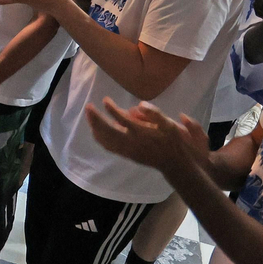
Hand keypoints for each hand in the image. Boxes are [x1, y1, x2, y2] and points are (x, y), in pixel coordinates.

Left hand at [84, 97, 209, 170]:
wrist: (174, 163)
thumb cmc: (172, 141)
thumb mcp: (169, 125)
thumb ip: (155, 114)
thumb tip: (139, 104)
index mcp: (141, 133)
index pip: (121, 119)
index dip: (111, 109)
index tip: (105, 99)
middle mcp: (132, 143)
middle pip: (108, 130)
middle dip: (96, 118)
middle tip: (88, 107)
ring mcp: (128, 150)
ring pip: (106, 140)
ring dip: (95, 127)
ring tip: (89, 116)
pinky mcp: (127, 155)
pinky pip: (109, 147)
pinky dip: (100, 138)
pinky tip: (96, 132)